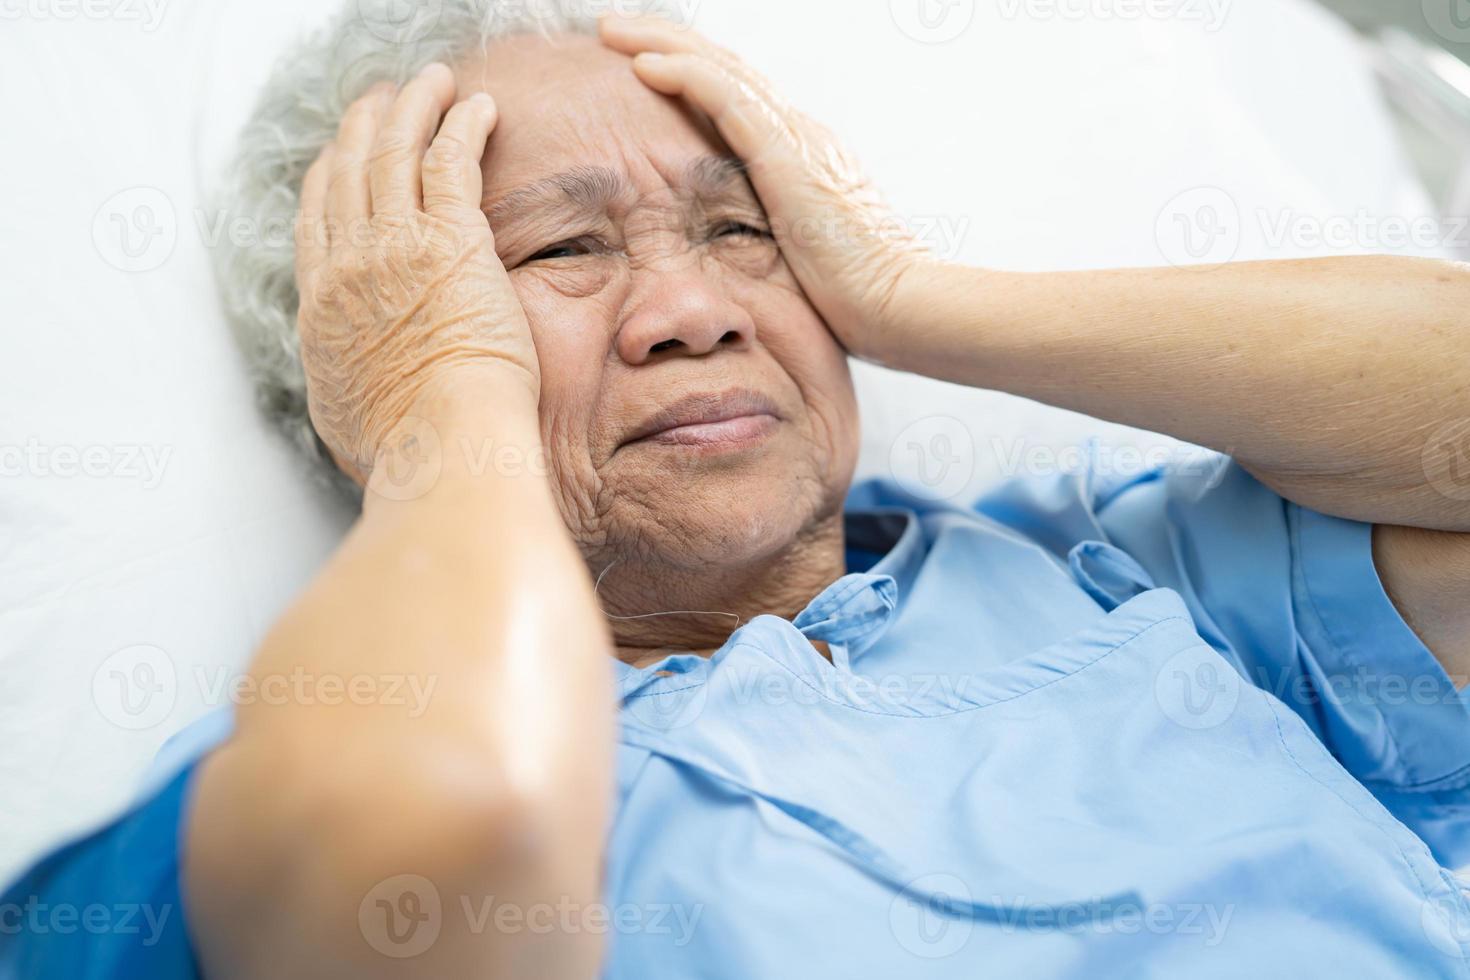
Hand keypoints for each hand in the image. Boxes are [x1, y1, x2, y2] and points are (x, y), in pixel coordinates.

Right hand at [295, 64, 538, 483]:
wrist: (440, 443)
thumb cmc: (406, 451)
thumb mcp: (348, 423)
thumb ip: (347, 389)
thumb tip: (356, 397)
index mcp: (324, 308)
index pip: (317, 223)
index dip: (326, 180)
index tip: (335, 158)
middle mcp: (348, 266)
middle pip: (346, 173)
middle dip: (362, 128)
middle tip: (380, 101)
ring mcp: (394, 245)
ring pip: (393, 152)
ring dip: (412, 107)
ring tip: (432, 81)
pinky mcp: (450, 238)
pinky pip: (450, 160)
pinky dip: (460, 124)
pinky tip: (478, 105)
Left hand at [599, 15, 932, 360]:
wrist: (899, 304)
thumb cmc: (856, 303)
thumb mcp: (803, 262)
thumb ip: (773, 243)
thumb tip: (739, 261)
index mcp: (803, 157)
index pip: (739, 98)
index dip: (692, 74)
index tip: (646, 65)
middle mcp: (800, 134)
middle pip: (725, 69)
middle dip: (668, 42)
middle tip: (616, 30)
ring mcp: (795, 138)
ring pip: (718, 67)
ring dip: (660, 43)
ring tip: (613, 30)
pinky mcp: (785, 153)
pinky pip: (724, 96)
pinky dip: (682, 72)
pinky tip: (643, 63)